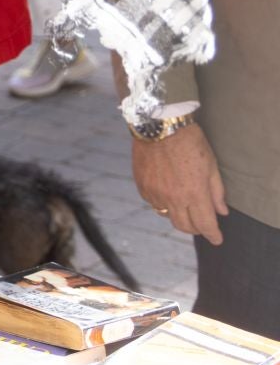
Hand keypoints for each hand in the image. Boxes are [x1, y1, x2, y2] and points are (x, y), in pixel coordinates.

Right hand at [134, 123, 227, 244]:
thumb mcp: (211, 166)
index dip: (213, 235)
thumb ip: (217, 192)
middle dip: (196, 228)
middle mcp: (173, 198)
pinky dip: (162, 203)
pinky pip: (153, 203)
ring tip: (184, 204)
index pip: (205, 225)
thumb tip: (221, 212)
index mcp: (195, 193)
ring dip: (178, 214)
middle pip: (184, 226)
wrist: (159, 125)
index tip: (217, 239)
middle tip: (202, 223)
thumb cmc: (190, 142)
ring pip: (167, 216)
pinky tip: (167, 192)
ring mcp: (155, 193)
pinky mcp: (142, 185)